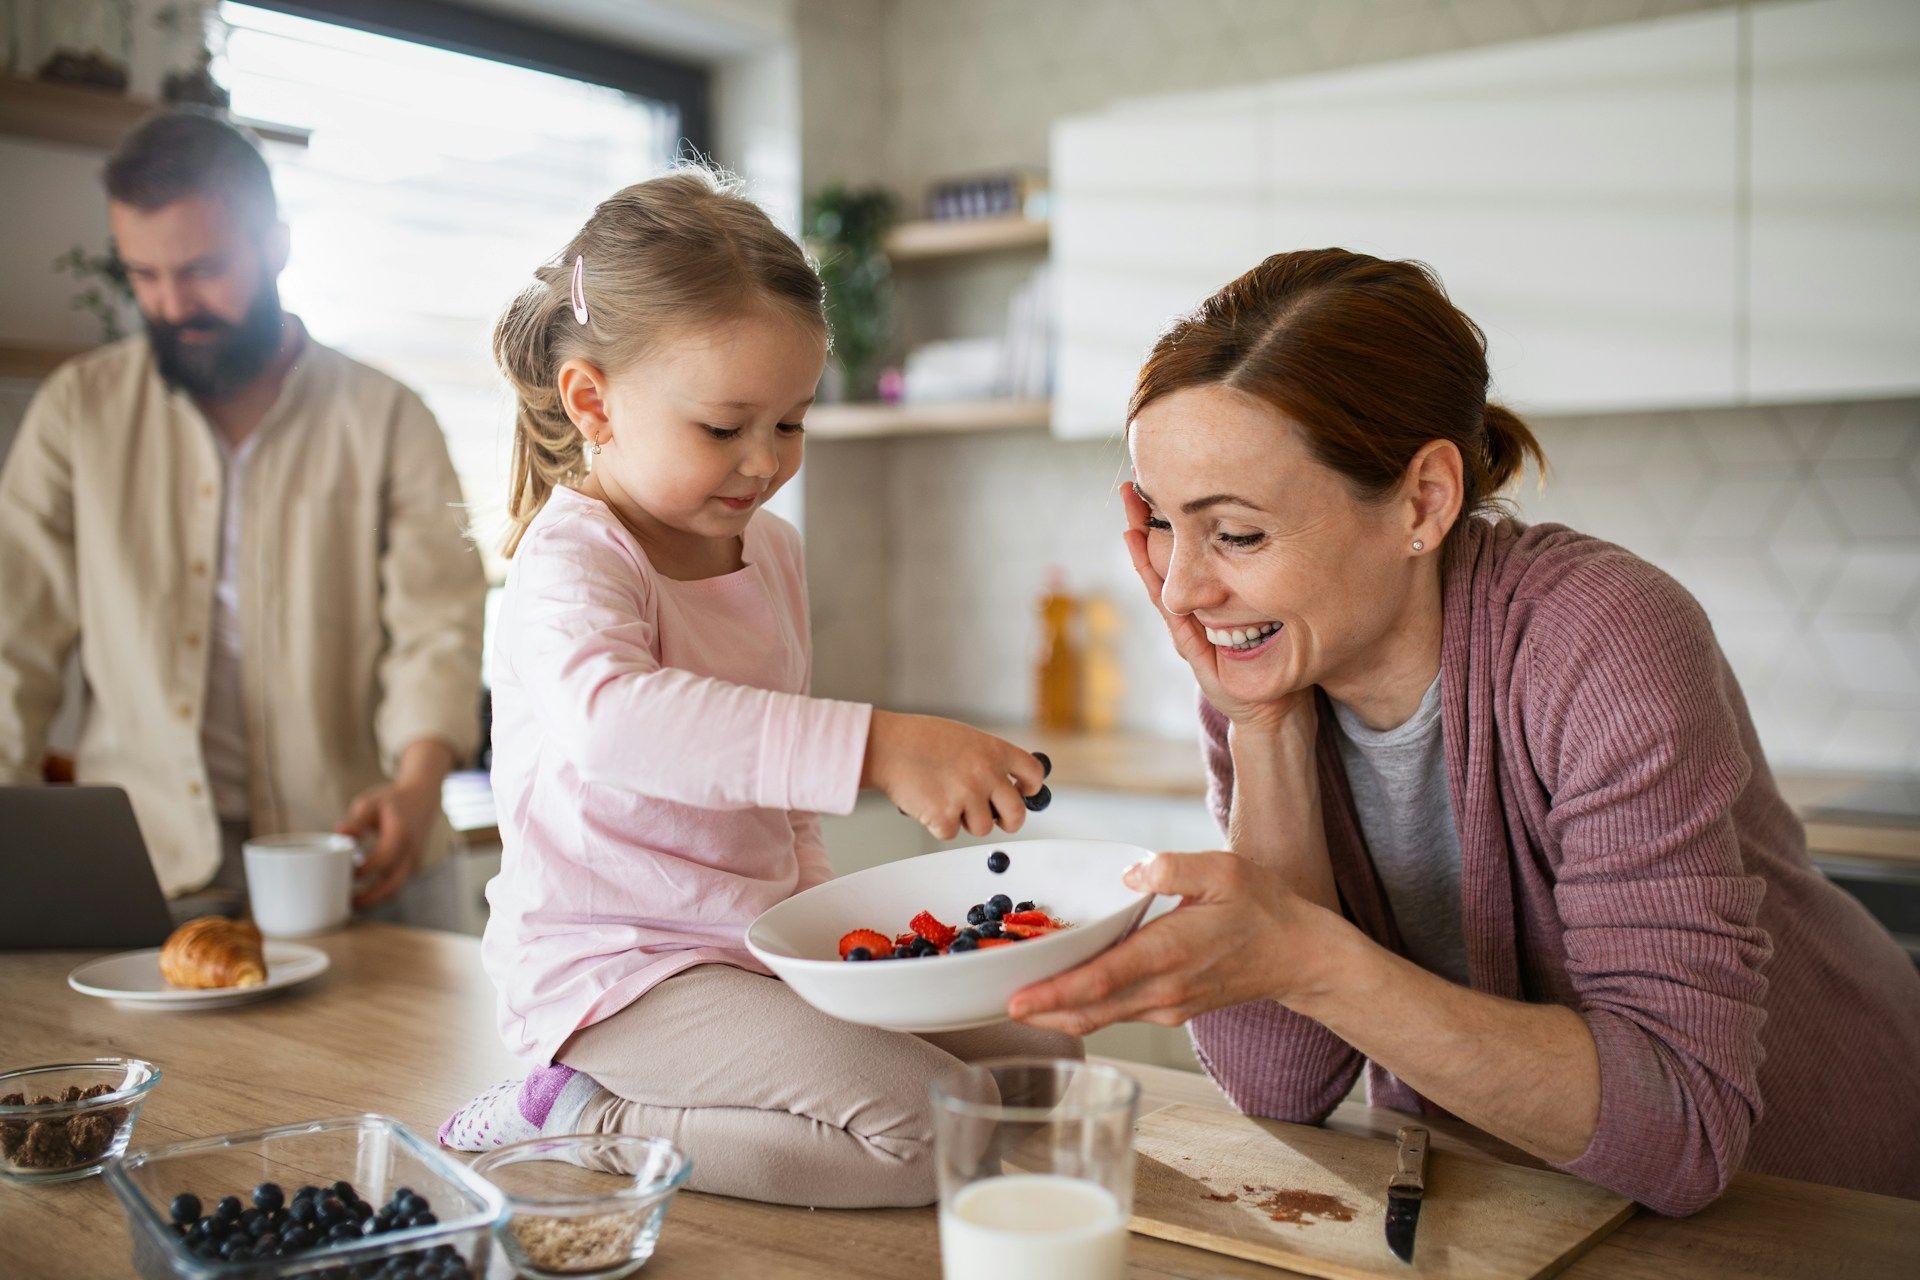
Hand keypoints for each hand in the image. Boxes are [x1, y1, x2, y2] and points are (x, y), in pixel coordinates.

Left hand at [336, 779, 439, 907]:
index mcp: (402, 834)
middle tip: (345, 903)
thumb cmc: (393, 800)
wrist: (422, 798)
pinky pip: (396, 884)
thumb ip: (356, 821)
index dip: (362, 871)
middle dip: (370, 898)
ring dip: (374, 899)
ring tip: (350, 903)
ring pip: (396, 889)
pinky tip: (361, 893)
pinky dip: (380, 892)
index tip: (341, 872)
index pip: (383, 860)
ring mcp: (414, 861)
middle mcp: (411, 851)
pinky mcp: (411, 866)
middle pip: (394, 884)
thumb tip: (338, 835)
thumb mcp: (371, 803)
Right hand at [862, 711, 1045, 839]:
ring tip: (945, 800)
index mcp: (994, 751)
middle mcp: (986, 774)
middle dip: (1008, 821)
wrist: (887, 746)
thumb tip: (1002, 785)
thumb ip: (987, 759)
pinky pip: (951, 833)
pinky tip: (926, 802)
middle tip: (996, 819)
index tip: (1023, 793)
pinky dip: (938, 824)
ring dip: (966, 821)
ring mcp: (967, 796)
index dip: (1031, 788)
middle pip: (1017, 813)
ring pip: (982, 828)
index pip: (1033, 774)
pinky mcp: (945, 816)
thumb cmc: (919, 739)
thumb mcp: (964, 738)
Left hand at [1006, 850, 1347, 1033]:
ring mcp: (1167, 1005)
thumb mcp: (1222, 870)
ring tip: (1016, 997)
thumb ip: (1172, 868)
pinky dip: (1084, 1008)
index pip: (1101, 980)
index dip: (1054, 993)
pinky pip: (1117, 1013)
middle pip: (1088, 1011)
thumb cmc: (1263, 908)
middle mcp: (1163, 990)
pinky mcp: (1170, 1009)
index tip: (1015, 1000)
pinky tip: (1062, 993)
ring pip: (1100, 1017)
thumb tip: (1132, 872)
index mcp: (1170, 954)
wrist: (1300, 957)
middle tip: (992, 1002)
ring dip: (1058, 1012)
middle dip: (1039, 1010)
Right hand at [1120, 481, 1309, 734]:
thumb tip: (1298, 533)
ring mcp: (1187, 628)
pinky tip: (1138, 549)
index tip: (1163, 486)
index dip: (1173, 523)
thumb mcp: (1279, 609)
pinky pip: (1169, 607)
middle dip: (1148, 524)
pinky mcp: (1190, 645)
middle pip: (1165, 561)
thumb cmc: (1281, 659)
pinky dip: (1151, 577)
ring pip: (1159, 579)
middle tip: (1131, 487)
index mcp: (1211, 600)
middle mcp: (1193, 611)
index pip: (1186, 555)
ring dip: (1140, 546)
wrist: (1277, 709)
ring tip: (1128, 512)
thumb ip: (1276, 582)